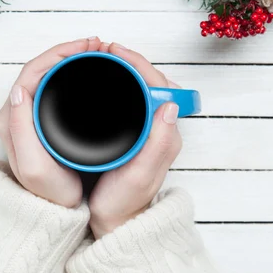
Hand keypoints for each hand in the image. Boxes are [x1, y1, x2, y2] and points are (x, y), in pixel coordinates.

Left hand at [0, 37, 101, 207]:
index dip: (60, 53)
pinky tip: (89, 71)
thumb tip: (19, 90)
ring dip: (70, 59)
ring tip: (96, 52)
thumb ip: (20, 128)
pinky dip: (71, 72)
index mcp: (12, 117)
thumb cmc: (48, 192)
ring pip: (48, 74)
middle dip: (69, 50)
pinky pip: (53, 85)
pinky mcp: (40, 118)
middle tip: (97, 45)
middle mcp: (16, 112)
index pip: (33, 71)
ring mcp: (28, 114)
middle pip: (41, 67)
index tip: (87, 47)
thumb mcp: (33, 166)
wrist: (53, 213)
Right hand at [88, 42, 182, 238]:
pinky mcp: (135, 133)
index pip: (157, 85)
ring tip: (103, 58)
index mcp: (165, 133)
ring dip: (125, 70)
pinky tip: (104, 80)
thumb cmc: (125, 202)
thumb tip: (169, 106)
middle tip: (105, 50)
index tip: (114, 52)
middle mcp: (160, 128)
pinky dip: (119, 83)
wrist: (117, 223)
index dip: (137, 64)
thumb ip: (158, 144)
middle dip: (130, 61)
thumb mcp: (139, 176)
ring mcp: (148, 130)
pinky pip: (132, 99)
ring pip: (141, 88)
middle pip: (151, 82)